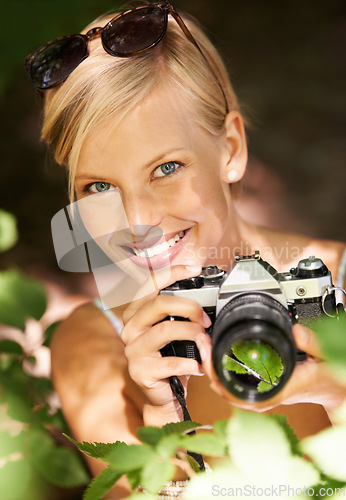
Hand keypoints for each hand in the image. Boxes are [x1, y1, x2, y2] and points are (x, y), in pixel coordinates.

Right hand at [121, 265, 211, 424]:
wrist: (163, 394)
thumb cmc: (171, 358)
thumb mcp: (173, 330)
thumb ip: (180, 314)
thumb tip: (206, 299)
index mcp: (137, 312)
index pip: (151, 283)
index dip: (174, 272)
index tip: (195, 269)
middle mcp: (130, 327)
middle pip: (159, 303)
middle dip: (189, 307)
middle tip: (206, 319)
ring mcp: (133, 349)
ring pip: (166, 330)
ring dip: (192, 334)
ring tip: (204, 341)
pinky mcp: (140, 370)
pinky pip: (170, 362)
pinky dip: (190, 363)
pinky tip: (198, 366)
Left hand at [206, 324, 345, 414]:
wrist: (334, 388)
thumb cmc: (329, 376)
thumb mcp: (325, 355)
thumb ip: (312, 343)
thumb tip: (296, 331)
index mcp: (281, 389)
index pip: (245, 396)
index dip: (223, 383)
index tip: (211, 364)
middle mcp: (269, 395)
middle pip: (231, 394)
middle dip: (212, 373)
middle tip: (204, 348)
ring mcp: (265, 395)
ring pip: (232, 393)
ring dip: (215, 374)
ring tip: (206, 352)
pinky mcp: (264, 390)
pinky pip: (238, 389)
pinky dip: (224, 376)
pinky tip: (217, 362)